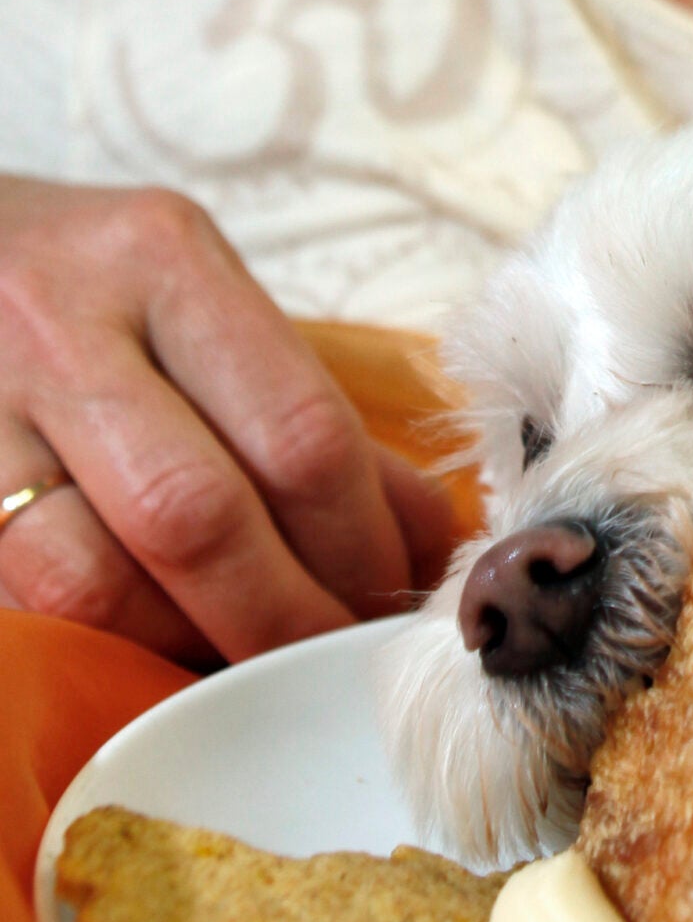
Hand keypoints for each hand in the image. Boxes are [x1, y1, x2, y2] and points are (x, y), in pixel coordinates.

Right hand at [0, 178, 454, 663]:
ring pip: (92, 584)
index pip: (299, 430)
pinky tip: (159, 645)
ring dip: (190, 648)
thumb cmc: (96, 288)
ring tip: (245, 661)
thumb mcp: (203, 301)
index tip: (392, 598)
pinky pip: (32, 605)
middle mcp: (62, 327)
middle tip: (331, 657)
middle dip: (284, 615)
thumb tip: (423, 545)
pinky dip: (112, 645)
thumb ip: (302, 412)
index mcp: (163, 260)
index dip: (361, 544)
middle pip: (198, 517)